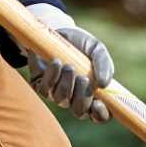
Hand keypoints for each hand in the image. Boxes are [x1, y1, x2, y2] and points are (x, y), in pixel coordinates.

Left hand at [24, 3, 113, 122]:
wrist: (59, 31)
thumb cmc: (81, 44)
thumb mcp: (97, 49)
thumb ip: (104, 65)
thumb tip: (103, 84)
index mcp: (93, 93)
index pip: (99, 115)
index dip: (100, 114)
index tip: (99, 102)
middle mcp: (75, 98)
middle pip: (80, 112)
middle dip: (82, 97)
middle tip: (83, 78)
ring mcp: (57, 94)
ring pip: (61, 100)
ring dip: (66, 83)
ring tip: (68, 65)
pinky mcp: (41, 86)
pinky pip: (45, 90)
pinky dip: (52, 76)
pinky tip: (56, 62)